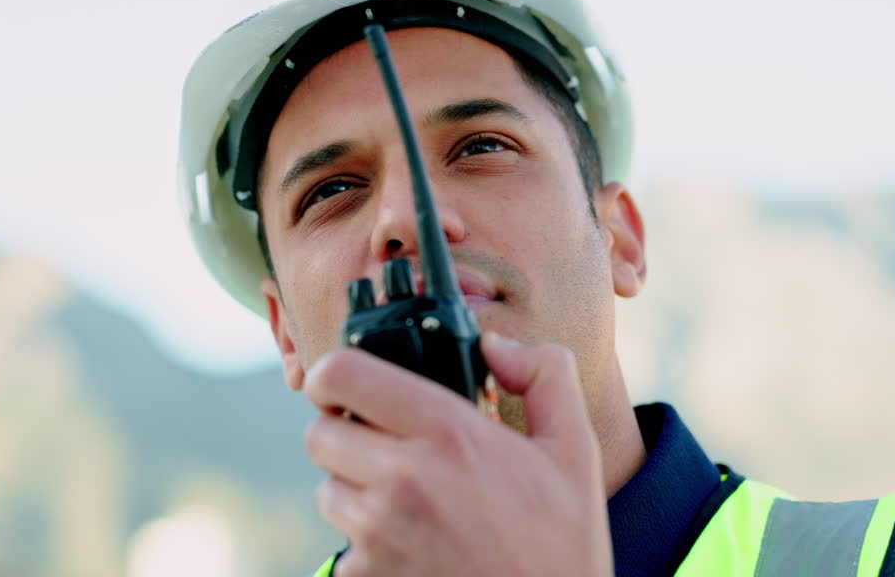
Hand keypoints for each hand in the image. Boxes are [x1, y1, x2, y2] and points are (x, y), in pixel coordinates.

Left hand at [303, 332, 612, 576]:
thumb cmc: (563, 545)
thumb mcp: (575, 449)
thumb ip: (543, 374)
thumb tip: (492, 344)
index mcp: (448, 433)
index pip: (343, 374)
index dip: (334, 373)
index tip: (346, 384)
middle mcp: (403, 480)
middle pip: (319, 434)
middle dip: (346, 434)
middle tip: (386, 448)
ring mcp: (378, 536)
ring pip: (327, 491)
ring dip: (355, 492)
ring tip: (409, 505)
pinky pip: (342, 548)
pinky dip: (366, 547)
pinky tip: (413, 549)